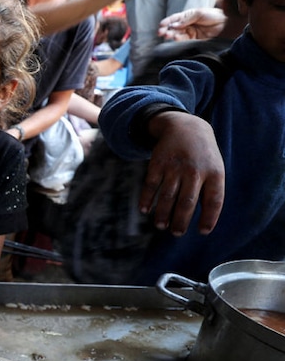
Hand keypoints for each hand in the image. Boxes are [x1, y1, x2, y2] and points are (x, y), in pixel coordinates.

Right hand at [142, 111, 224, 234]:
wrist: (186, 127)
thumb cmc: (203, 156)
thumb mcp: (215, 168)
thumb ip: (211, 192)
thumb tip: (203, 221)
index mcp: (214, 173)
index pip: (214, 200)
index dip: (209, 218)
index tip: (203, 231)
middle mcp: (194, 170)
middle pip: (187, 202)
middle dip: (181, 221)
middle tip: (177, 233)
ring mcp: (175, 166)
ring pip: (167, 196)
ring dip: (163, 214)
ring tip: (161, 226)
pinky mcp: (158, 163)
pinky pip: (150, 184)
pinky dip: (146, 198)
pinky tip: (144, 210)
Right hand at [158, 7, 225, 40]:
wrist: (227, 23)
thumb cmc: (213, 15)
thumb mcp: (198, 13)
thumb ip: (186, 19)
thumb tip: (173, 25)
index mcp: (187, 16)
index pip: (174, 19)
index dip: (167, 22)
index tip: (161, 25)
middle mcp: (187, 24)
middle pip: (173, 28)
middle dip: (166, 30)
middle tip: (160, 33)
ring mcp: (190, 32)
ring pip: (177, 34)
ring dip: (171, 35)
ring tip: (167, 36)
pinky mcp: (194, 40)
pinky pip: (184, 40)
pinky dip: (178, 39)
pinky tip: (175, 38)